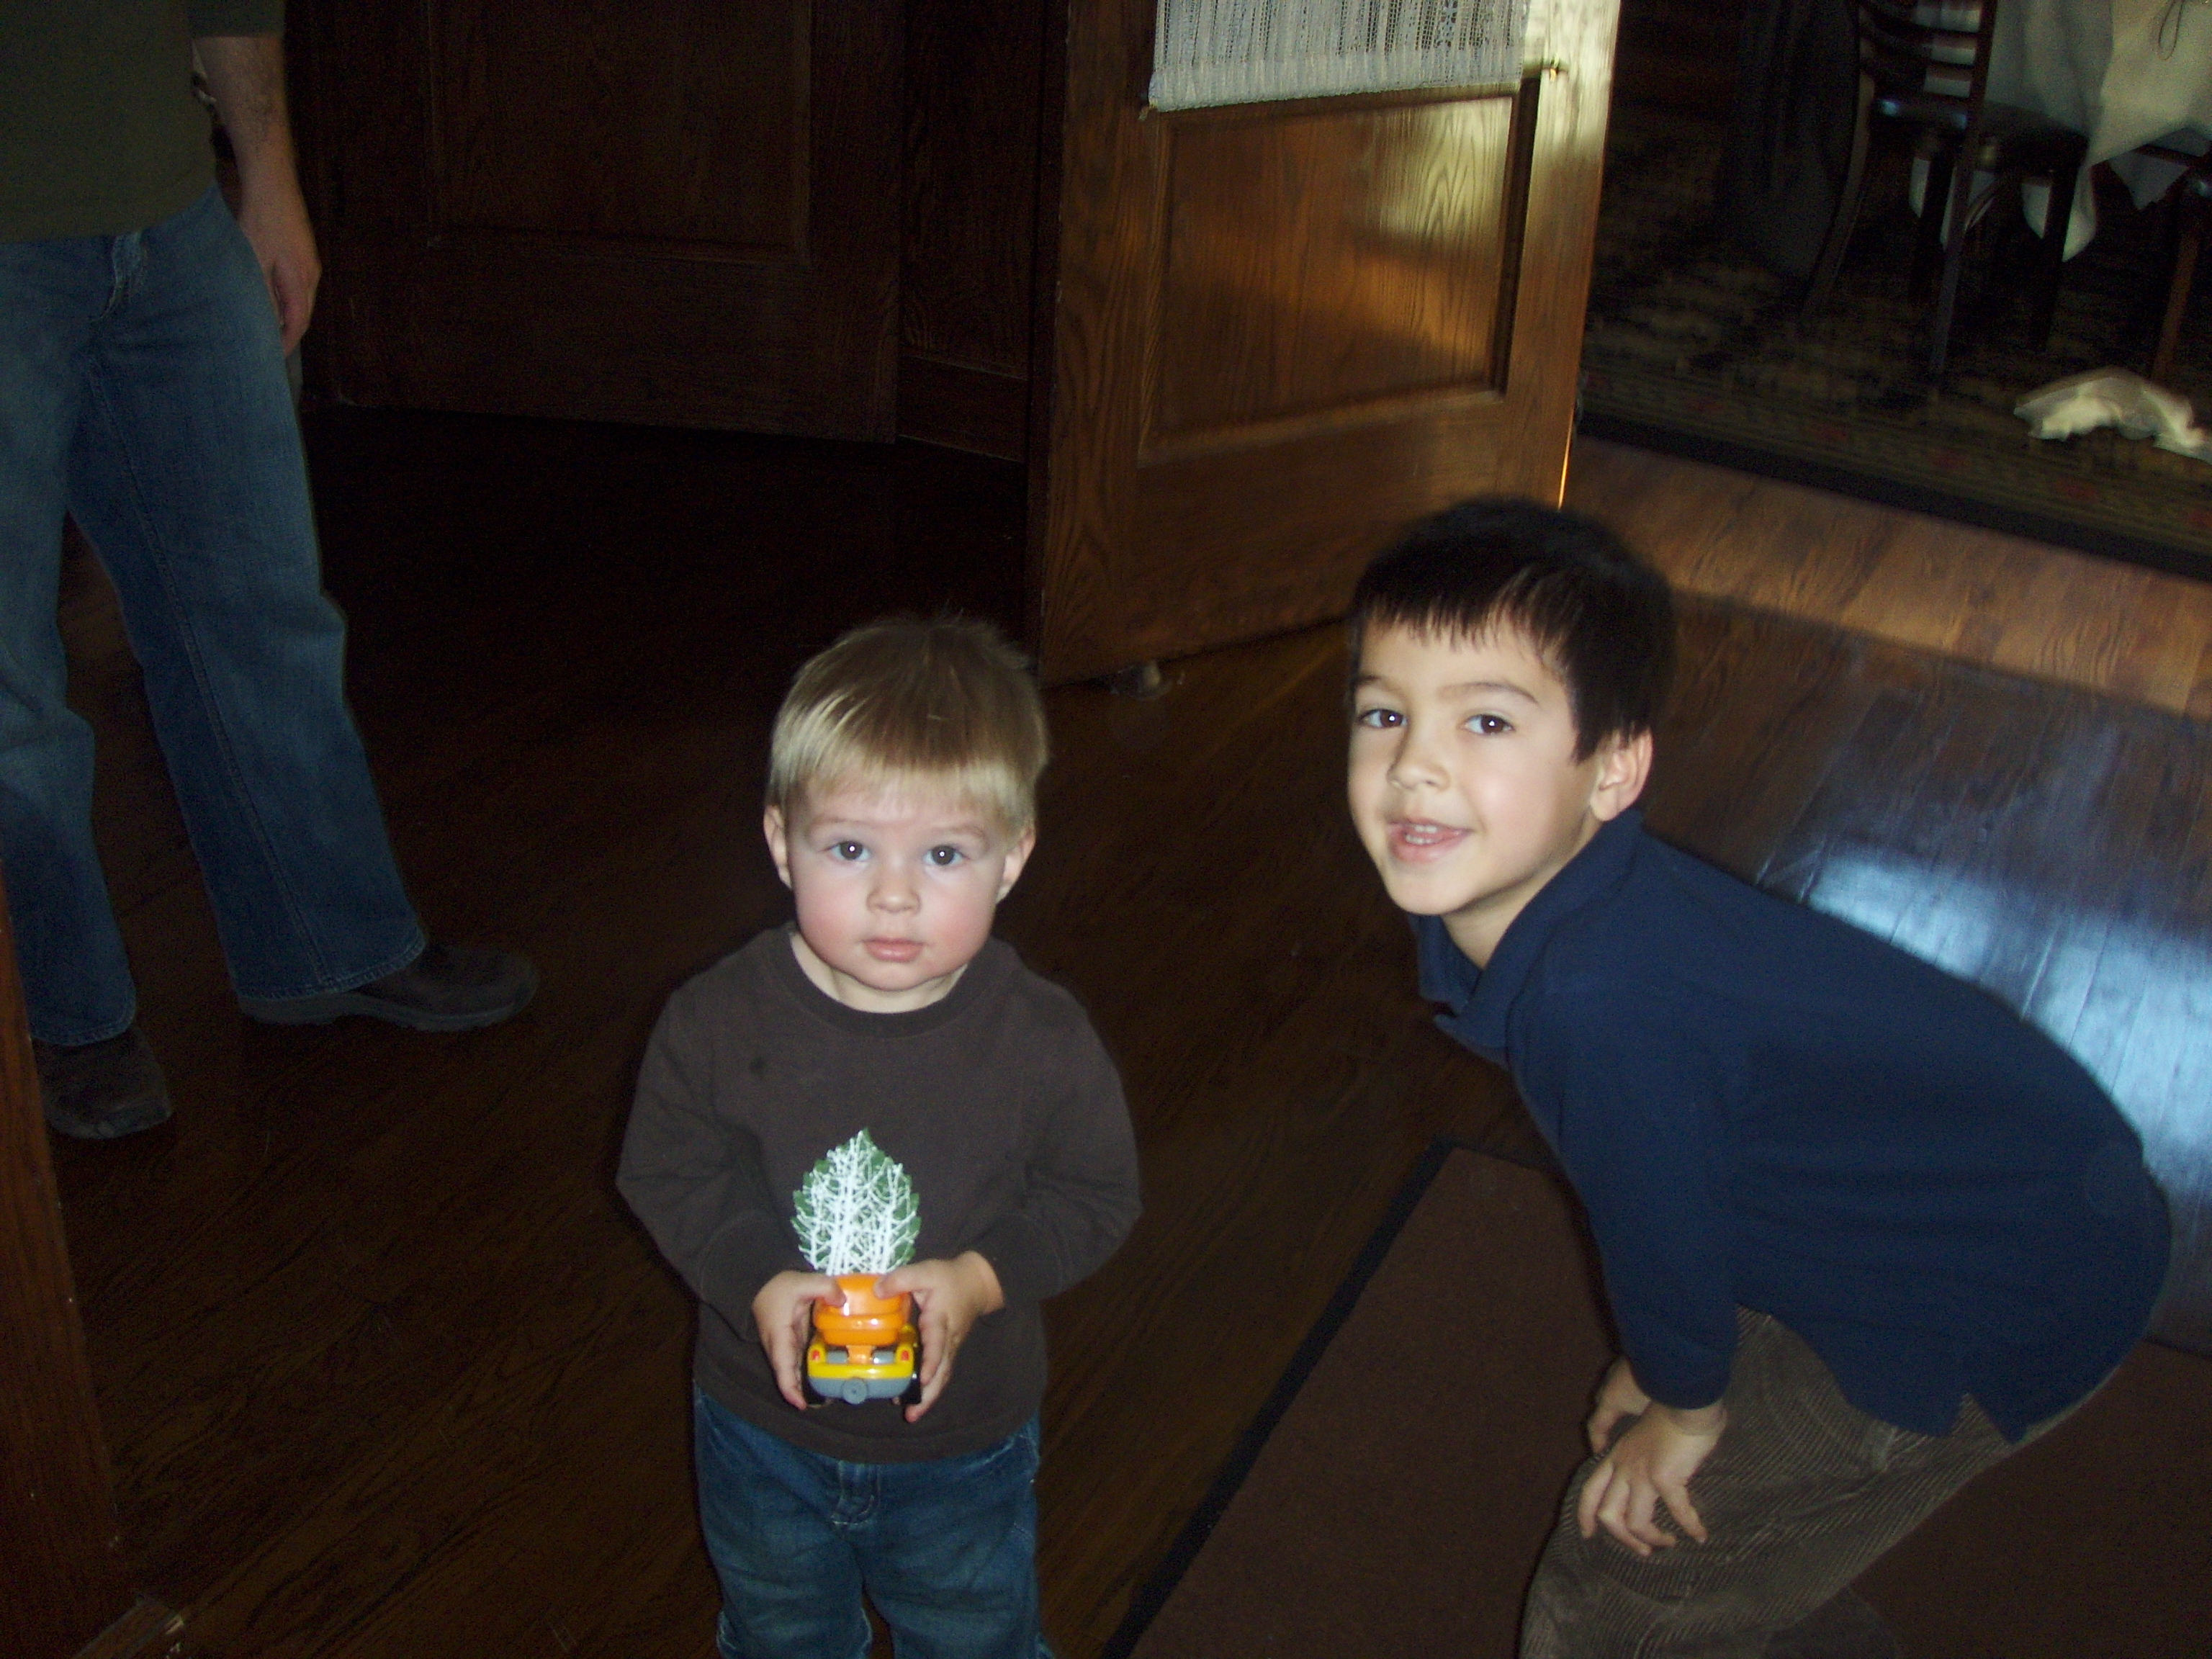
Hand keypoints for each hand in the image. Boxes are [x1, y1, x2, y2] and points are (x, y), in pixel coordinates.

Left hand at [195, 35, 320, 350]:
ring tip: (263, 323)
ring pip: (298, 297)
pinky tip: (264, 291)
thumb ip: (259, 291)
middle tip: (265, 345)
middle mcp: (311, 274)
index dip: (284, 343)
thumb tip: (261, 320)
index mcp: (301, 282)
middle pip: (301, 313)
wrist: (272, 179)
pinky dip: (282, 294)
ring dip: (283, 311)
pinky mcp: (300, 248)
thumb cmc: (261, 219)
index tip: (269, 358)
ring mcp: (308, 260)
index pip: (297, 324)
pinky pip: (294, 282)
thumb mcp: (253, 260)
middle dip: (286, 331)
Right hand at [752, 1268, 842, 1409]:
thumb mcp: (803, 1282)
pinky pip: (799, 1361)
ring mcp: (784, 1346)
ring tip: (829, 1397)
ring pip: (794, 1370)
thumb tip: (842, 1302)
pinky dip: (809, 1371)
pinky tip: (827, 1375)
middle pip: (789, 1376)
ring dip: (806, 1384)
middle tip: (825, 1405)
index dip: (790, 1388)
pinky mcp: (791, 1341)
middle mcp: (779, 1346)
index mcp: (779, 1336)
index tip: (801, 1405)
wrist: (763, 1283)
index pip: (782, 1367)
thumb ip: (824, 1288)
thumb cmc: (779, 1286)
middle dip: (801, 1393)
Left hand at [875, 1251, 1003, 1421]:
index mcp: (940, 1320)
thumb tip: (877, 1292)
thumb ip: (901, 1280)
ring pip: (943, 1376)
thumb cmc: (949, 1278)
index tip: (923, 1379)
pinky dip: (931, 1388)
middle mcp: (948, 1339)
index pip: (937, 1344)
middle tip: (913, 1413)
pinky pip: (941, 1373)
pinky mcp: (949, 1350)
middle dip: (929, 1394)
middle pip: (943, 1371)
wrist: (977, 1283)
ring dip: (929, 1397)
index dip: (930, 1362)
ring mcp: (950, 1348)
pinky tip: (915, 1398)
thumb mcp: (925, 1271)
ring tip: (913, 1414)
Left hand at [1577, 1366, 1724, 1556]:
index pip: (1590, 1490)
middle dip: (1623, 1539)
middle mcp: (1623, 1467)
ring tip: (1669, 1543)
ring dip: (1652, 1539)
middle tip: (1643, 1550)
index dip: (1585, 1515)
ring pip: (1635, 1522)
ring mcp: (1641, 1473)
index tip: (1588, 1534)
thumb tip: (1660, 1475)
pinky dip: (1691, 1527)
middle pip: (1608, 1515)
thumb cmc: (1672, 1412)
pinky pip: (1678, 1513)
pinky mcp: (1664, 1478)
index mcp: (1616, 1456)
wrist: (1685, 1397)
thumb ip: (1645, 1456)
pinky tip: (1701, 1535)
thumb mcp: (1646, 1436)